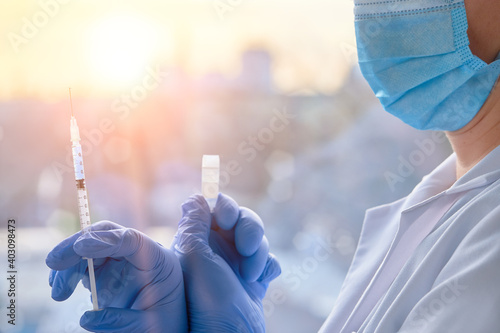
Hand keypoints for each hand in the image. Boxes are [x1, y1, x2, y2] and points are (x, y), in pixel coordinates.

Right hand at [46, 221, 186, 332]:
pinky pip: (83, 261)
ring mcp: (120, 258)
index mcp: (158, 259)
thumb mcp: (151, 324)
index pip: (132, 240)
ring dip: (68, 263)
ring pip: (88, 247)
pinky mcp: (105, 268)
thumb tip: (87, 318)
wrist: (167, 323)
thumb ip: (123, 321)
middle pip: (104, 235)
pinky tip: (60, 286)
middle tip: (54, 263)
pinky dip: (68, 270)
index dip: (106, 240)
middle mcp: (138, 252)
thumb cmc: (165, 320)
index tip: (80, 246)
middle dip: (77, 246)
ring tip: (59, 292)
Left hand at [172, 194, 280, 332]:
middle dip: (250, 230)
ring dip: (259, 253)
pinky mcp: (255, 278)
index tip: (226, 220)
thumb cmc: (208, 300)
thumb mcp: (195, 256)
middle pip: (242, 218)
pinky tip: (259, 281)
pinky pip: (270, 260)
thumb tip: (195, 197)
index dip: (226, 208)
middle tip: (247, 248)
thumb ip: (194, 224)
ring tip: (249, 275)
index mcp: (198, 240)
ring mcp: (237, 263)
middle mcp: (217, 249)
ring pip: (259, 238)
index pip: (215, 207)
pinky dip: (268, 267)